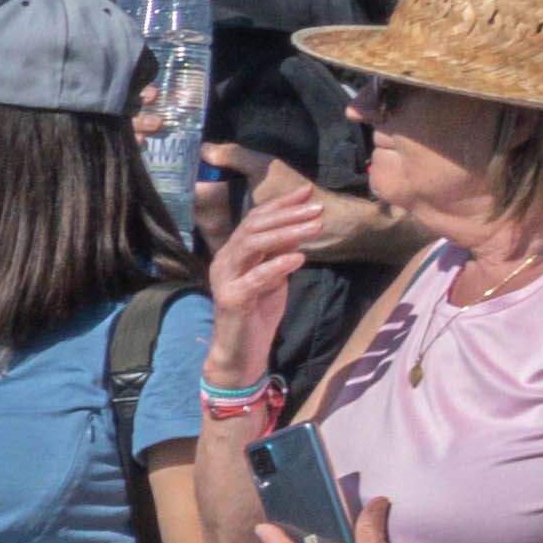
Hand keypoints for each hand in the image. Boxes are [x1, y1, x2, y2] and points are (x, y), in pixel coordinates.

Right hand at [212, 163, 349, 325]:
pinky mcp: (232, 300)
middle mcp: (225, 261)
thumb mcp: (273, 276)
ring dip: (285, 233)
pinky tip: (299, 258)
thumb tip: (299, 226)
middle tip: (317, 207)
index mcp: (233, 253)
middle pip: (253, 228)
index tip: (307, 191)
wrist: (240, 352)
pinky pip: (254, 278)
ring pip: (251, 246)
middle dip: (287, 214)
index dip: (280, 204)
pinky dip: (277, 266)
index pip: (254, 219)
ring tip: (315, 226)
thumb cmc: (257, 313)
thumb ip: (280, 252)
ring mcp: (226, 280)